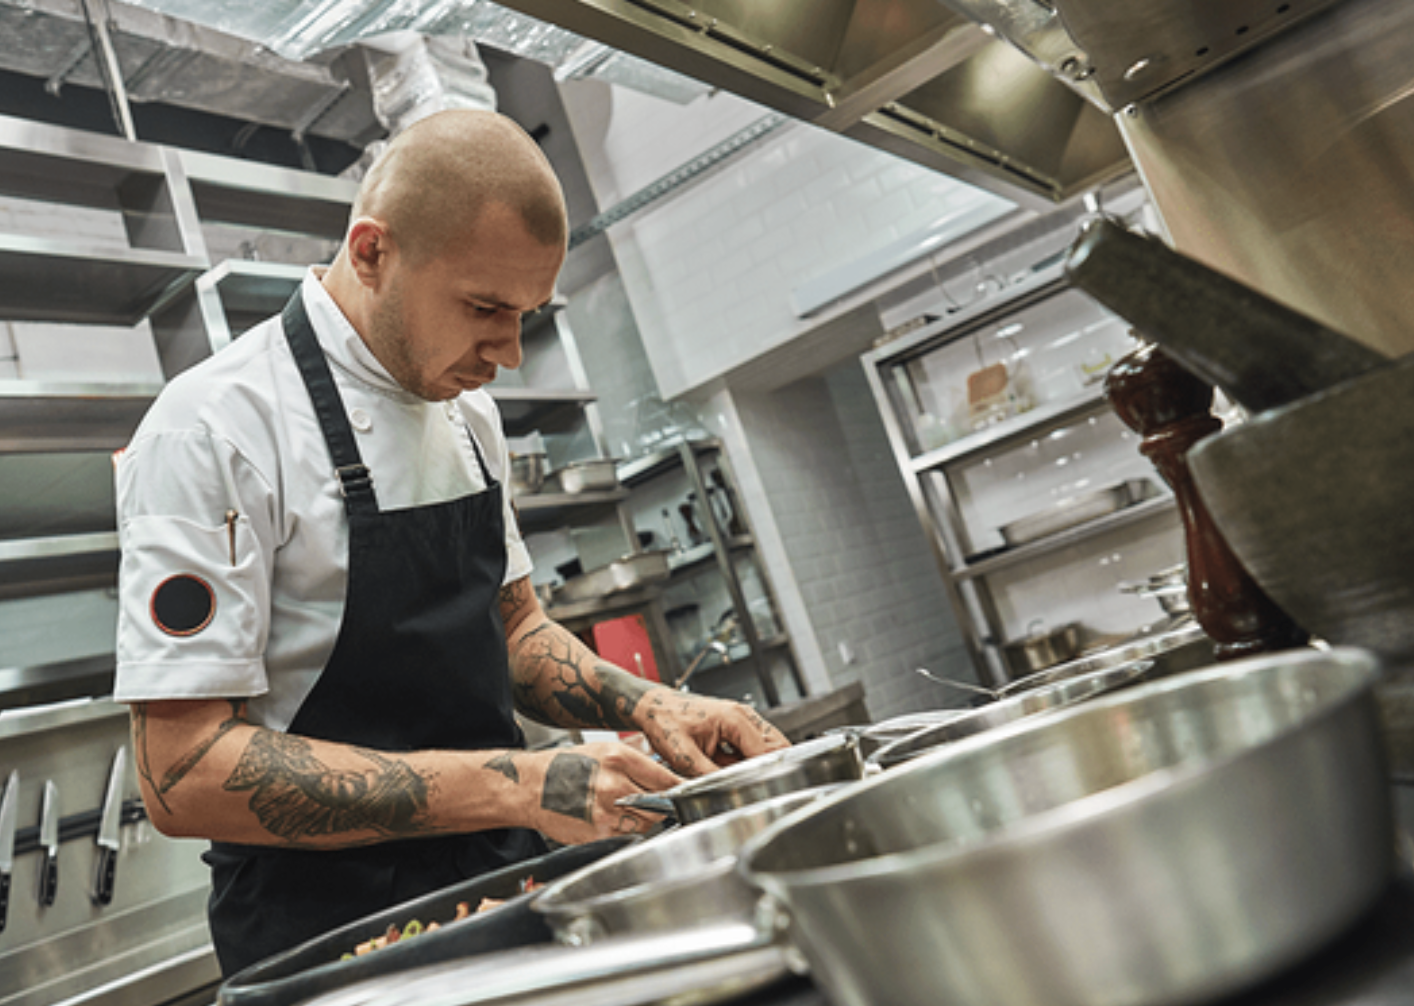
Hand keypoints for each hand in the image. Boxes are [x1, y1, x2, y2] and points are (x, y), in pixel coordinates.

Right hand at [524, 741, 681, 844]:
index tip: (692, 794)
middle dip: (664, 804)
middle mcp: (615, 786)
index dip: (683, 788)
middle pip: (661, 803)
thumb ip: (639, 761)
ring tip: (627, 807)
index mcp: (620, 760)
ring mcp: (608, 813)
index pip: (667, 779)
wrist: (532, 786)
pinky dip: (629, 829)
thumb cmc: (567, 765)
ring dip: (646, 818)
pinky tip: (614, 818)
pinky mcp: (601, 833)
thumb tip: (670, 774)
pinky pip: (629, 834)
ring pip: (648, 822)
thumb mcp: (606, 749)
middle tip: (657, 802)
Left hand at [633, 689, 789, 776]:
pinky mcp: (736, 728)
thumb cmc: (665, 721)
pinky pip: (754, 747)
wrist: (653, 708)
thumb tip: (726, 791)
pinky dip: (749, 761)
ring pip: (767, 747)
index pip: (766, 751)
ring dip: (760, 765)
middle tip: (759, 788)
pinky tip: (734, 771)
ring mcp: (741, 720)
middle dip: (770, 768)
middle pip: (776, 746)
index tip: (764, 790)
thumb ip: (708, 775)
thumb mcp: (683, 755)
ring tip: (743, 780)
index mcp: (733, 718)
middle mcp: (742, 716)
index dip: (766, 773)